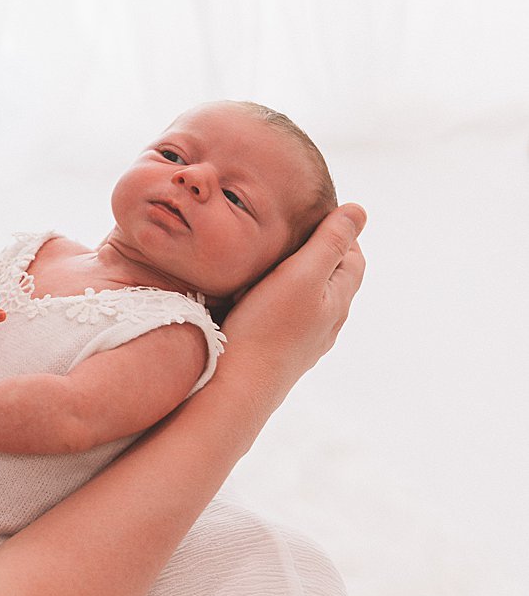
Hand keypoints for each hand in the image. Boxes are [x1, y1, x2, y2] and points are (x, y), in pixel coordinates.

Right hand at [222, 204, 366, 402]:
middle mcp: (326, 323)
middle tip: (289, 229)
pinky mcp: (277, 350)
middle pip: (332, 278)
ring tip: (268, 255)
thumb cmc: (269, 327)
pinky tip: (252, 294)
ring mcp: (302, 340)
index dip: (341, 232)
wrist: (237, 385)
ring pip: (307, 298)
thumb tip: (360, 210)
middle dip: (317, 251)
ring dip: (294, 274)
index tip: (315, 213)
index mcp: (338, 300)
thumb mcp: (303, 274)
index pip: (354, 257)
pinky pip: (284, 315)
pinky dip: (275, 296)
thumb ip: (330, 242)